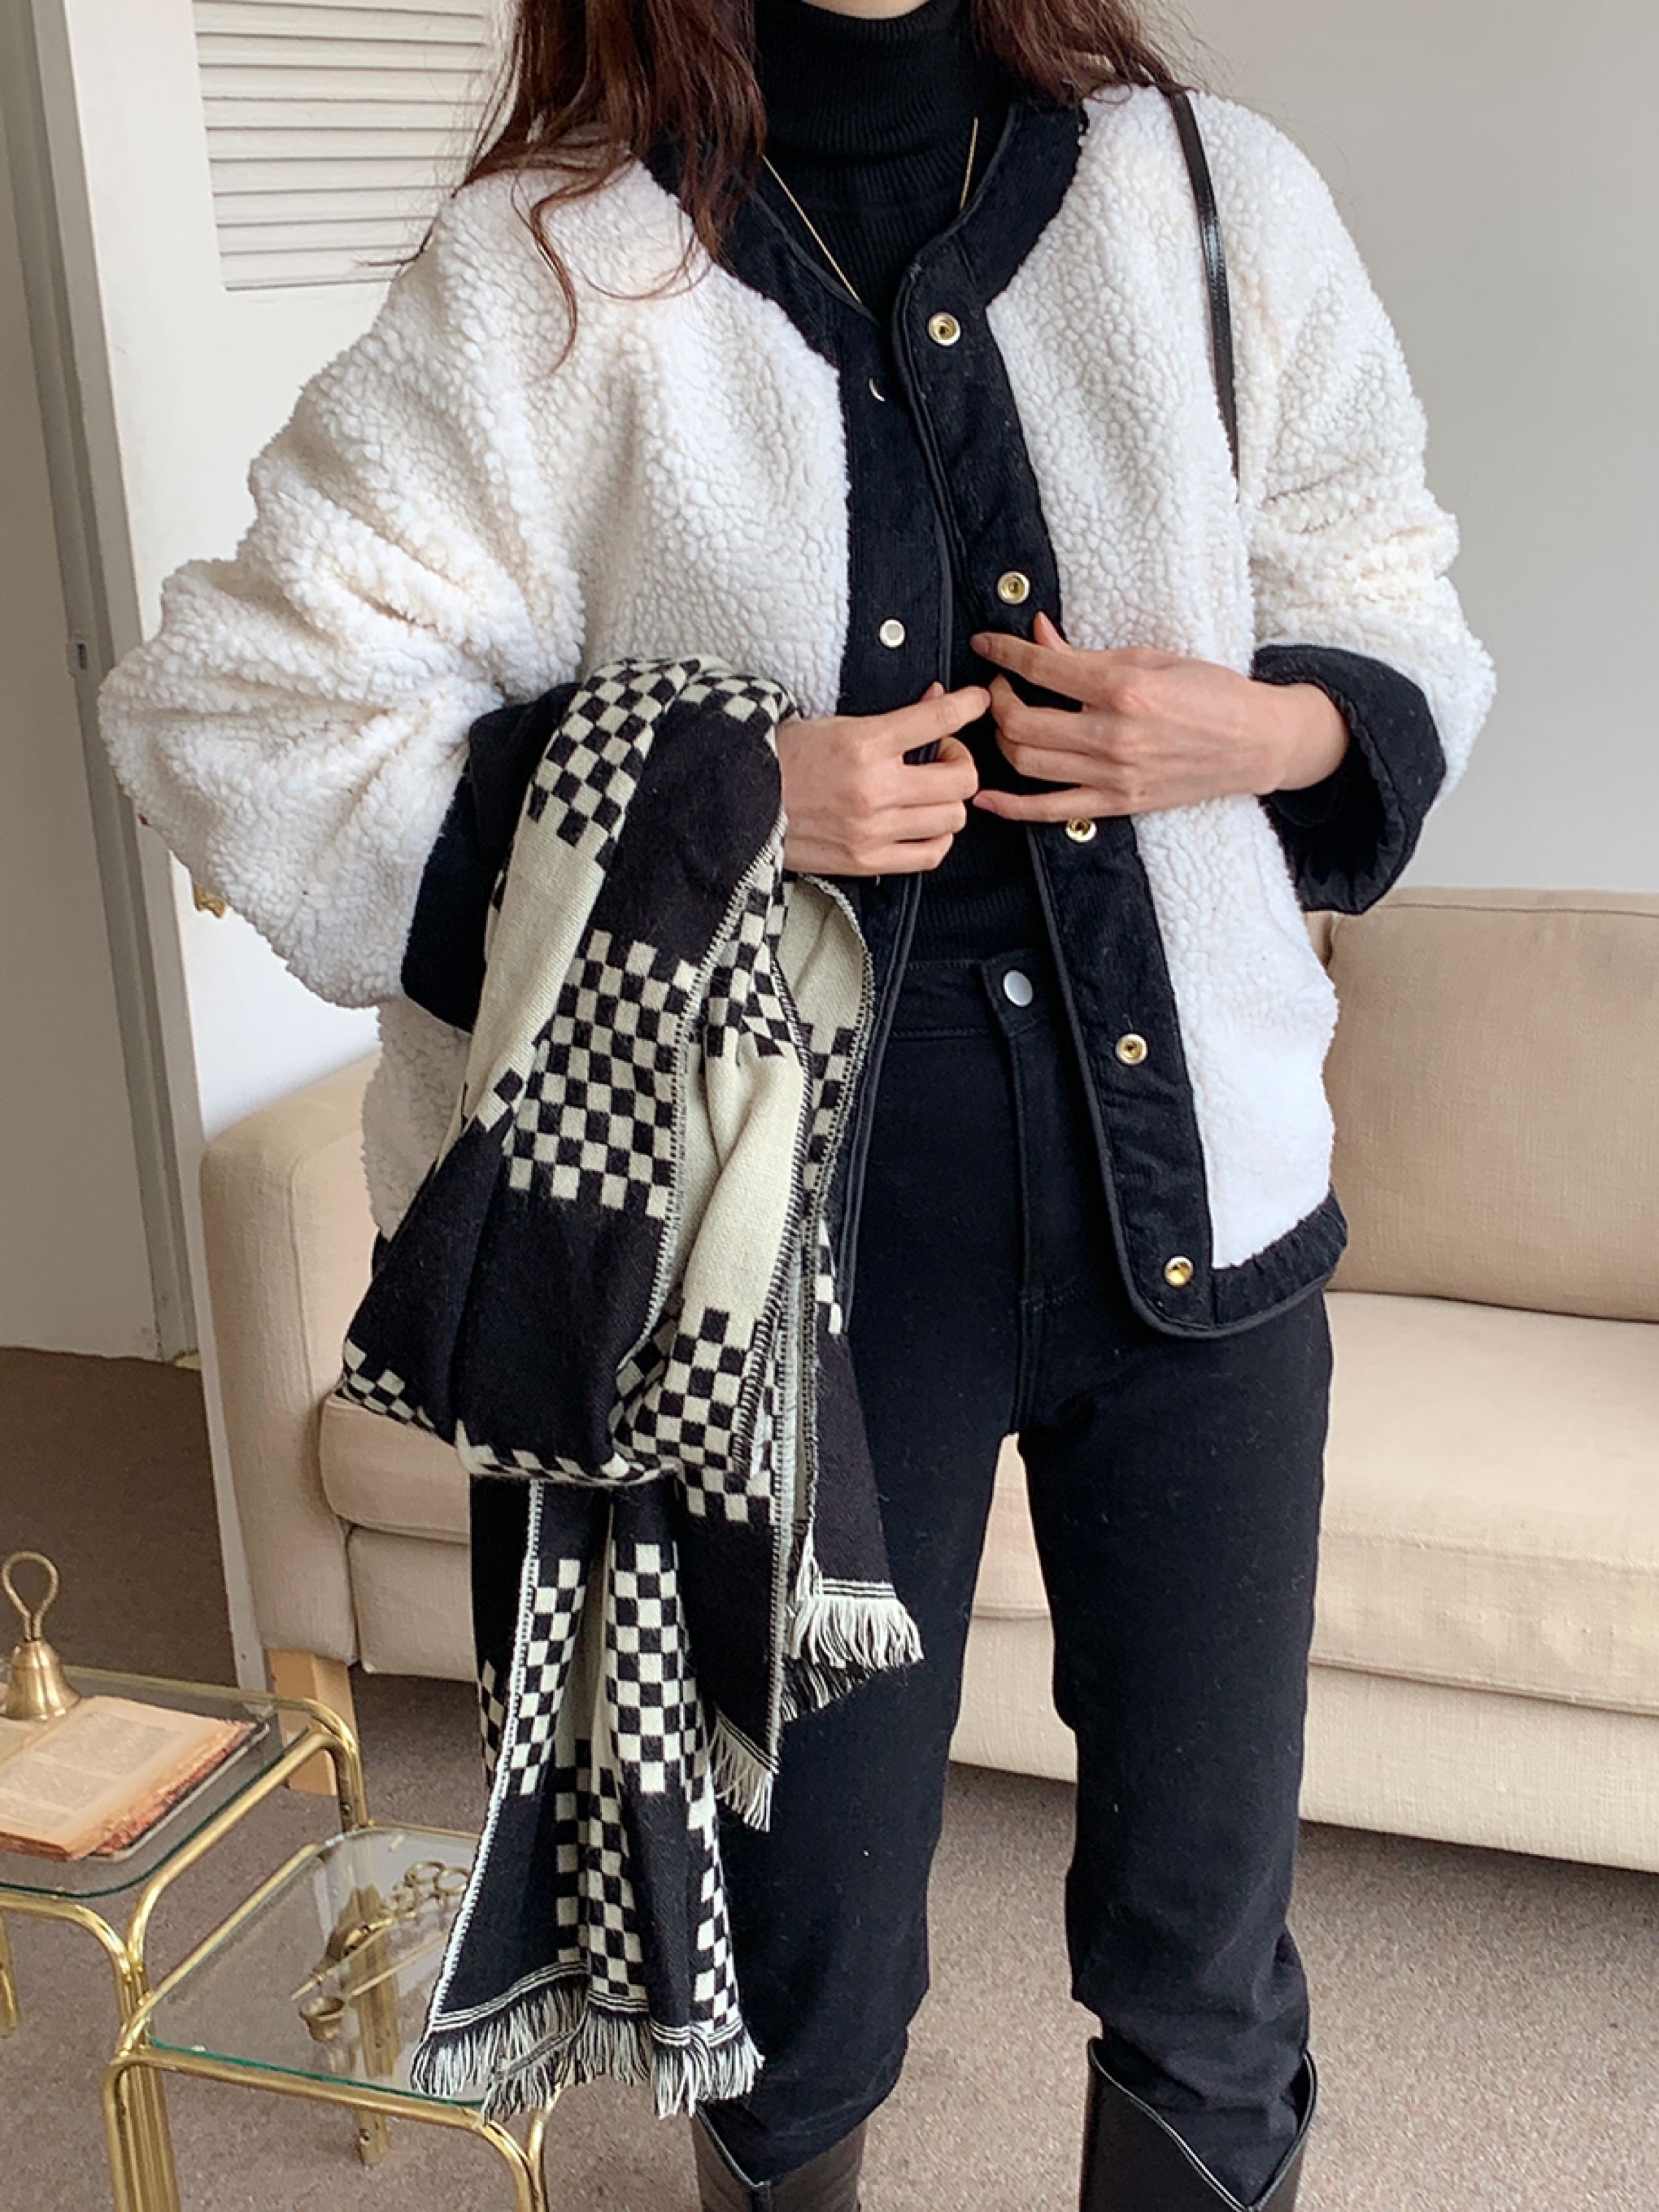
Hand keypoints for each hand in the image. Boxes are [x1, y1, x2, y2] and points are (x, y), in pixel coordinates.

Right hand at [774, 681, 986, 874]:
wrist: (737, 803)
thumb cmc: (782, 760)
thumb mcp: (834, 724)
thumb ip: (892, 718)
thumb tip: (936, 700)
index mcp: (863, 743)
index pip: (938, 720)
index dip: (969, 706)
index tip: (978, 702)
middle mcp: (873, 789)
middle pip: (961, 779)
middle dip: (962, 762)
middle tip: (945, 756)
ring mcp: (872, 830)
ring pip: (953, 818)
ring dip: (950, 801)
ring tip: (931, 792)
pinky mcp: (866, 861)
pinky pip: (931, 854)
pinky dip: (938, 838)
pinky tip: (924, 824)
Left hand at [966, 611, 1349, 821]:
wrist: (1256, 743)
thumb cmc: (1210, 693)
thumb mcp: (1152, 658)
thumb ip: (1087, 654)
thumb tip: (1038, 634)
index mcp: (1124, 689)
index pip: (1042, 669)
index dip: (1004, 652)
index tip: (985, 642)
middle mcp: (1114, 736)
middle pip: (1022, 722)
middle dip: (997, 699)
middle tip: (1000, 684)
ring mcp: (1113, 776)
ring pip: (1026, 763)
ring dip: (1002, 739)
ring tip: (1008, 720)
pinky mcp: (1117, 804)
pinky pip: (1049, 811)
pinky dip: (1011, 807)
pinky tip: (986, 796)